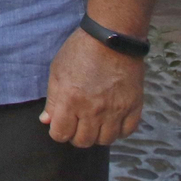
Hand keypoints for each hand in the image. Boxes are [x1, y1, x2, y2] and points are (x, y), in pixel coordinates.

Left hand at [40, 27, 144, 146]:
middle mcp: (93, 110)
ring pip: (106, 140)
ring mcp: (115, 110)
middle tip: (77, 124)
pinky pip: (127, 132)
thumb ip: (52, 100)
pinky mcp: (134, 107)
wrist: (111, 39)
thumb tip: (47, 121)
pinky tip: (113, 119)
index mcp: (70, 100)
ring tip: (95, 122)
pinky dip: (119, 130)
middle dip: (76, 136)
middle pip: (83, 141)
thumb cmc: (80, 51)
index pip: (61, 134)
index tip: (60, 125)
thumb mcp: (57, 71)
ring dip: (98, 134)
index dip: (58, 132)